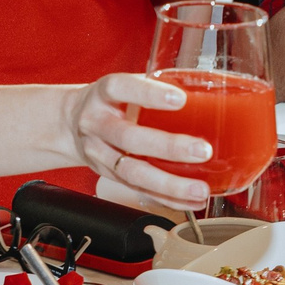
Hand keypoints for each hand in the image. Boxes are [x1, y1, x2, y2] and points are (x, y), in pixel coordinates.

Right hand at [63, 73, 212, 210]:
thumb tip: (213, 83)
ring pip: (131, 172)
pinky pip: (136, 189)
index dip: (149, 94)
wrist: (71, 124)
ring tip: (198, 189)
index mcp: (104, 93)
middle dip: (168, 147)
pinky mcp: (107, 175)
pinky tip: (189, 201)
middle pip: (129, 137)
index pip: (122, 88)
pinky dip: (165, 199)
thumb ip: (160, 84)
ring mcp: (99, 152)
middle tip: (202, 150)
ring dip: (168, 184)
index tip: (179, 99)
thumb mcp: (127, 85)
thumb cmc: (112, 101)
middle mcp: (97, 123)